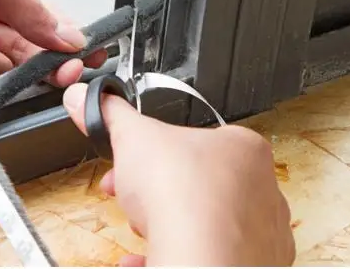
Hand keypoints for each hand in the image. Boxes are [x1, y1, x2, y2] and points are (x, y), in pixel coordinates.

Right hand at [62, 84, 295, 266]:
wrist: (199, 257)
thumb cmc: (185, 195)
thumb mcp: (132, 137)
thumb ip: (110, 114)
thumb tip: (86, 99)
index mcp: (245, 149)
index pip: (200, 141)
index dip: (158, 151)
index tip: (135, 161)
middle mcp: (262, 191)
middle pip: (202, 184)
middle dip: (161, 189)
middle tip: (133, 193)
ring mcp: (261, 234)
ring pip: (209, 223)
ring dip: (172, 224)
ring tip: (142, 226)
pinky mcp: (249, 268)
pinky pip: (210, 258)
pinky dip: (178, 256)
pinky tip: (145, 259)